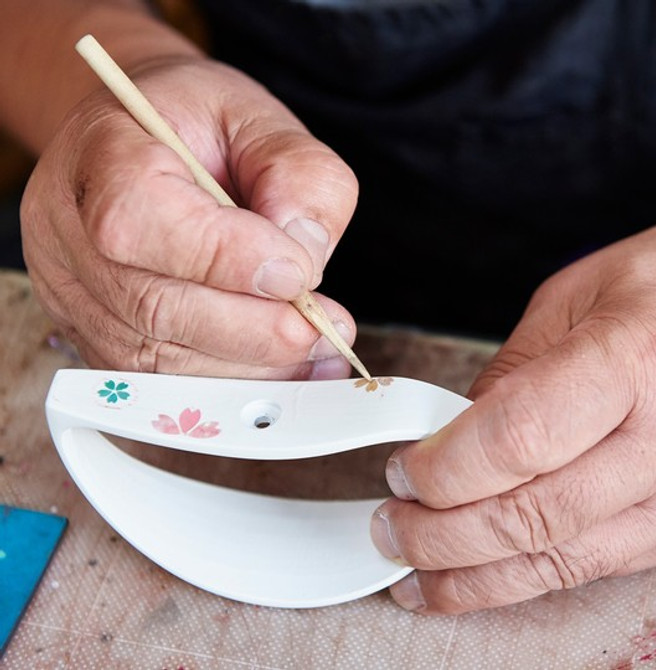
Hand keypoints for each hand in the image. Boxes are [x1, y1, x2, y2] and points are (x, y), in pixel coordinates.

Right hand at [21, 55, 357, 377]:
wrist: (147, 147)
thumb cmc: (199, 129)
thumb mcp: (261, 121)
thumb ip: (298, 177)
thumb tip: (306, 258)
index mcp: (101, 156)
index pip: (139, 219)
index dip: (227, 260)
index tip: (300, 274)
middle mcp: (69, 233)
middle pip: (153, 307)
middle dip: (254, 331)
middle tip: (320, 330)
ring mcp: (75, 293)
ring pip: (158, 358)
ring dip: (248, 365)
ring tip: (311, 348)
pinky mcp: (95, 335)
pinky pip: (160, 382)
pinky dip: (230, 382)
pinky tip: (282, 368)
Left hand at [371, 222, 655, 613]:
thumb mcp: (572, 300)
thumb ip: (510, 372)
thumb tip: (451, 437)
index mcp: (629, 363)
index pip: (518, 438)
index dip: (447, 467)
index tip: (401, 472)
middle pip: (530, 515)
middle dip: (441, 536)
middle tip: (388, 531)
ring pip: (558, 561)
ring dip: (473, 579)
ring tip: (414, 578)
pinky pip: (587, 567)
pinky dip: (520, 580)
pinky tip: (477, 578)